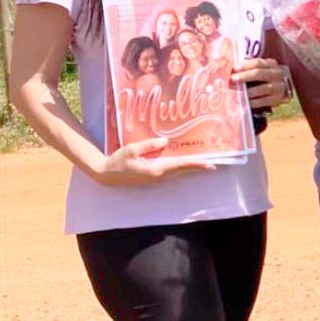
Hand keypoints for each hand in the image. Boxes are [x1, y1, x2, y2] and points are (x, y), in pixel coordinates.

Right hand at [96, 137, 216, 185]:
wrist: (106, 174)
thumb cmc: (118, 161)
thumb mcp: (131, 149)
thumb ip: (149, 145)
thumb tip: (166, 141)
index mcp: (155, 170)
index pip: (180, 165)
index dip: (196, 164)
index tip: (209, 164)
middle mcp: (158, 176)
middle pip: (182, 170)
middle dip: (198, 167)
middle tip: (213, 163)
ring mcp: (156, 178)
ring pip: (178, 172)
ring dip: (190, 167)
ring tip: (204, 162)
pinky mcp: (153, 177)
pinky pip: (171, 172)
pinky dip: (181, 167)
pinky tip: (186, 163)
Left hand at [231, 58, 292, 107]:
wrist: (282, 88)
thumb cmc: (264, 77)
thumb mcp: (260, 69)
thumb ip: (248, 68)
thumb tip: (230, 70)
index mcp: (271, 64)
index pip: (257, 63)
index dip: (245, 66)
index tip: (233, 69)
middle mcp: (277, 74)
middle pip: (260, 74)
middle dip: (245, 76)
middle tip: (233, 79)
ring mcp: (279, 86)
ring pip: (264, 88)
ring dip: (249, 91)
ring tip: (238, 92)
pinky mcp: (277, 99)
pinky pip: (265, 101)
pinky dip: (254, 102)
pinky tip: (245, 102)